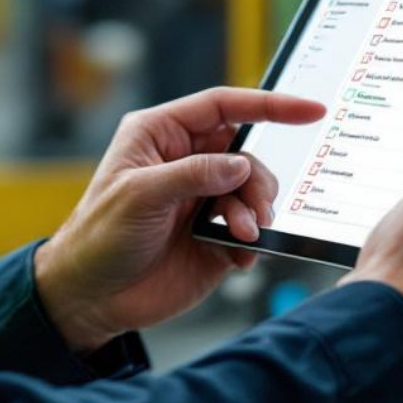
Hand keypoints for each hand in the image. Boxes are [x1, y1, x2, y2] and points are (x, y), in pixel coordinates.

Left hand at [34, 87, 325, 352]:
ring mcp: (200, 199)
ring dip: (256, 211)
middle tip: (257, 210)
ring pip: (252, 190)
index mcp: (161, 135)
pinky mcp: (212, 235)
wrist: (92, 298)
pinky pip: (250, 228)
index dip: (269, 105)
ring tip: (242, 236)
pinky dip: (253, 241)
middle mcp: (184, 161)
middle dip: (258, 179)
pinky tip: (240, 256)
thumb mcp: (139, 196)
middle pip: (245, 152)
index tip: (310, 110)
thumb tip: (239, 164)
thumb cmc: (98, 237)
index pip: (223, 106)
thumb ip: (192, 175)